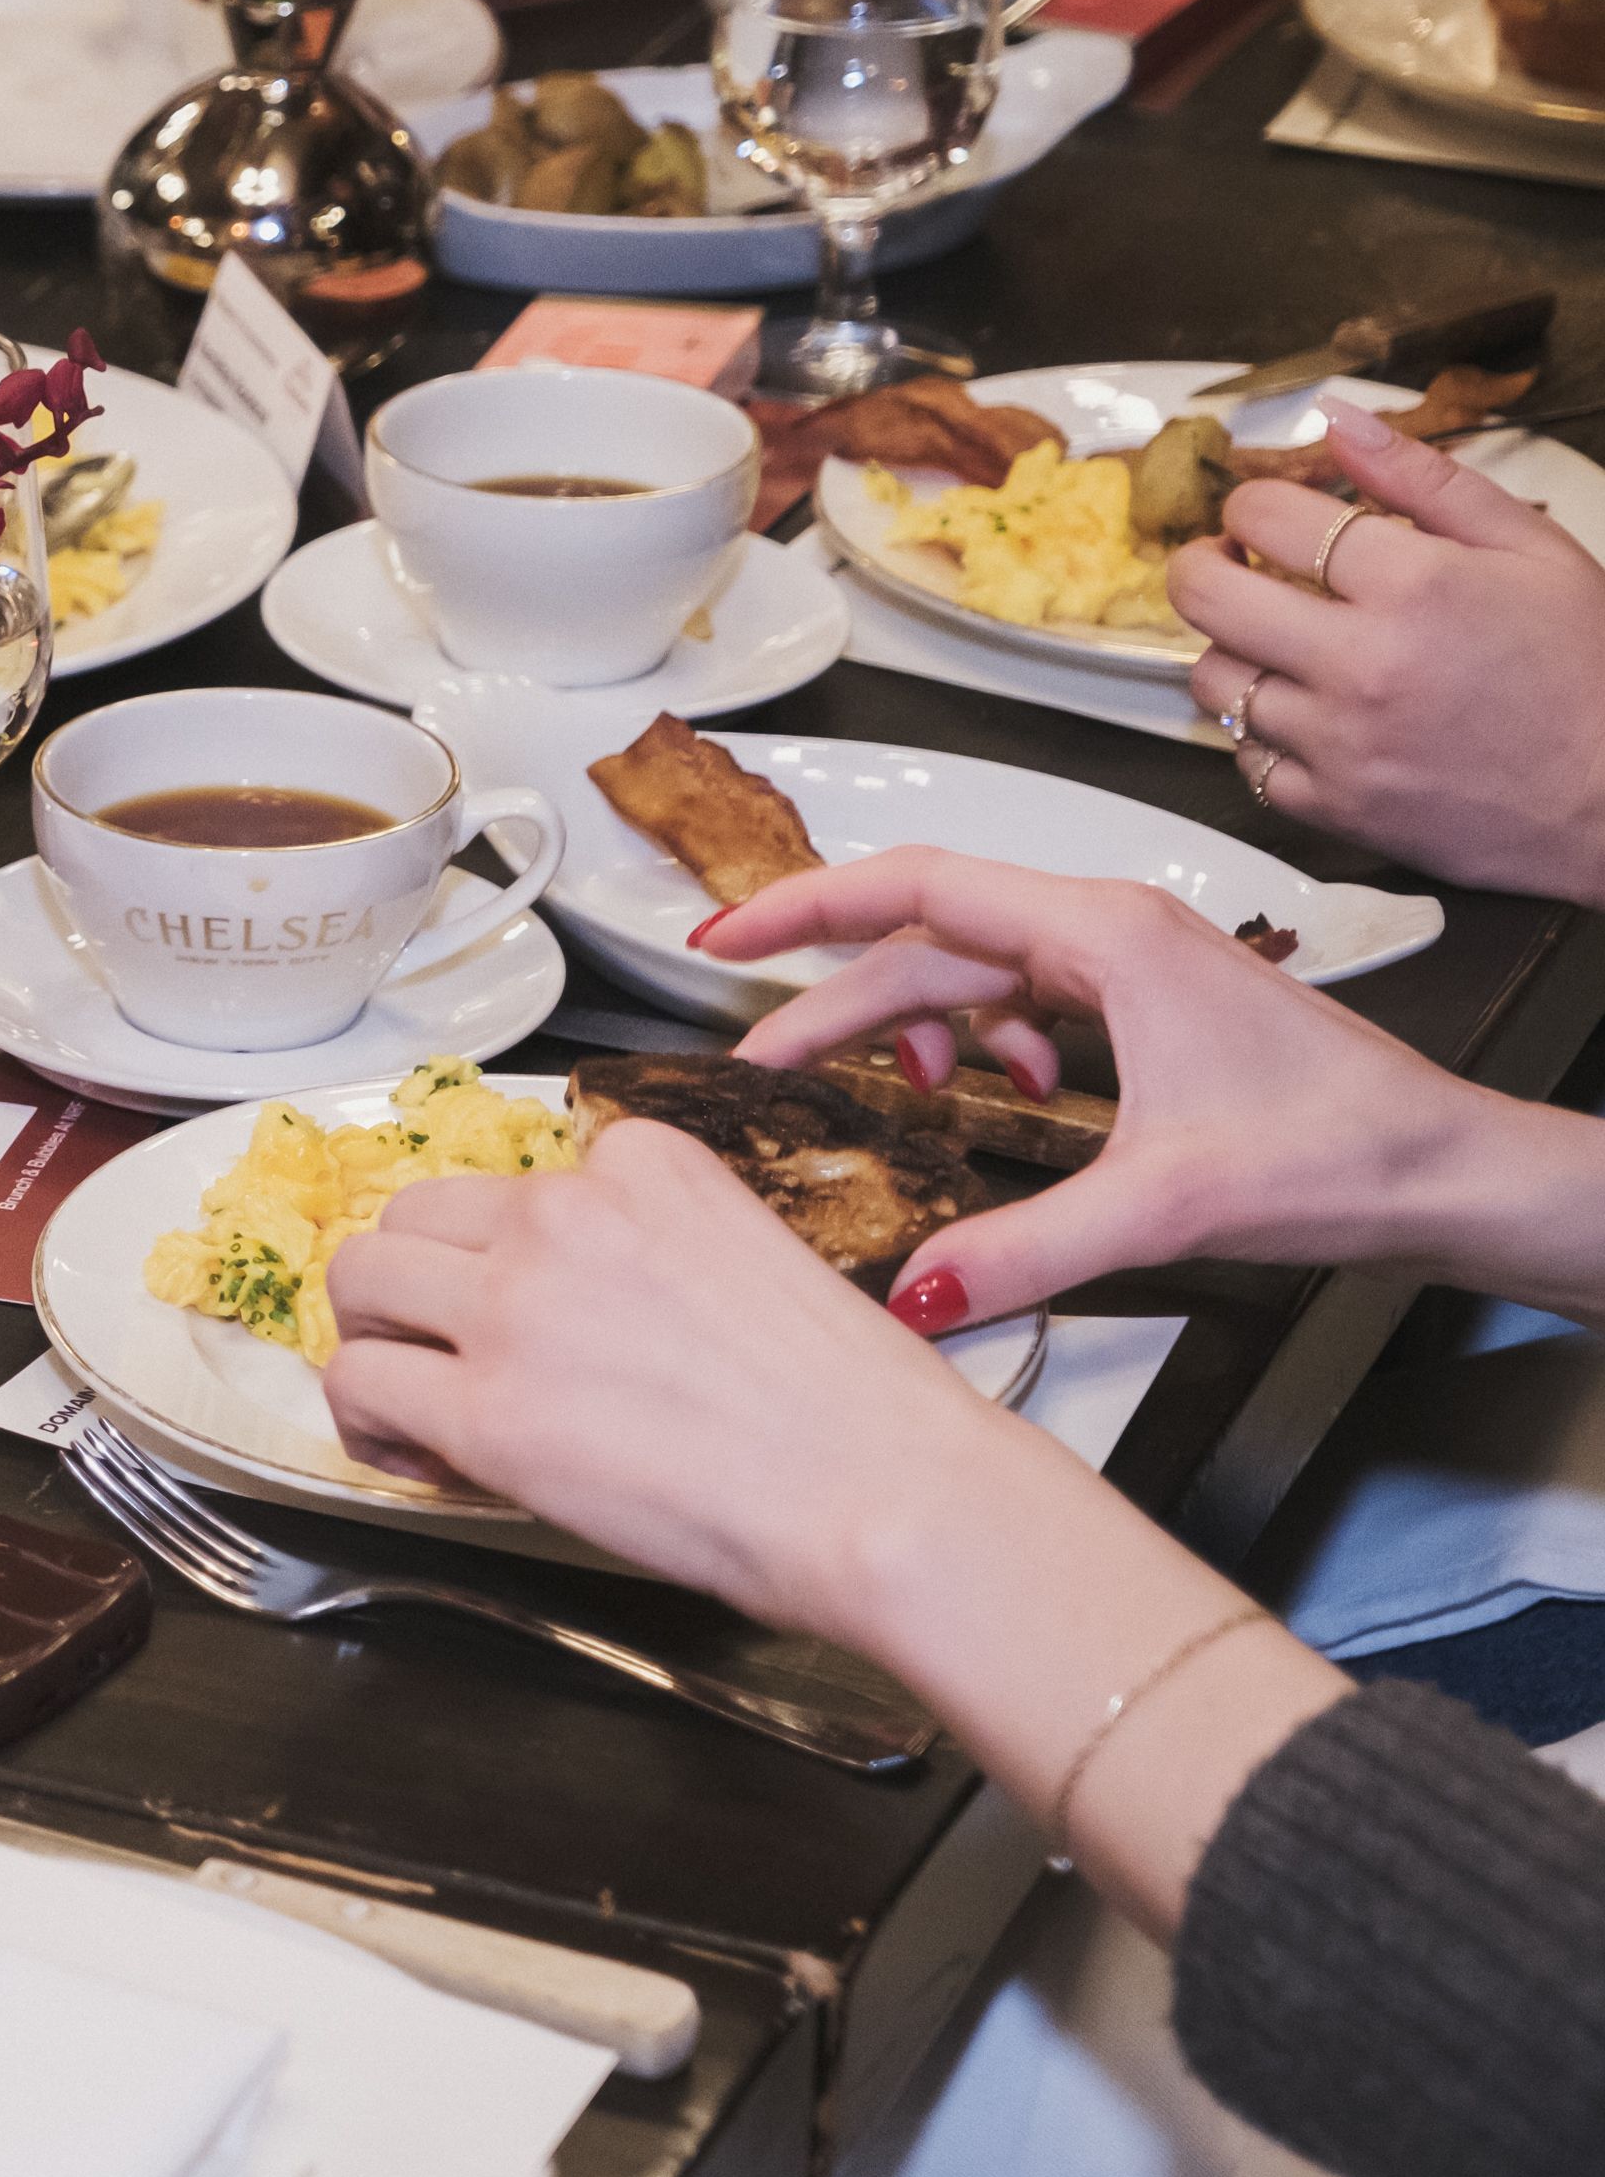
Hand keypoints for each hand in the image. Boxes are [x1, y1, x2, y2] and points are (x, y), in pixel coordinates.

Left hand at [325, 1121, 998, 1634]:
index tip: (522, 1314)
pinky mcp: (487, 1406)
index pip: (516, 1184)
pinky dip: (369, 1422)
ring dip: (374, 1338)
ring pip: (361, 1281)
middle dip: (415, 1286)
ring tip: (411, 1401)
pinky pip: (360, 1384)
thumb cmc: (857, 1413)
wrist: (889, 1492)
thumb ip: (654, 1259)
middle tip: (438, 1351)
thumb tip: (590, 1321)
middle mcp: (567, 1210)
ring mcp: (517, 1302)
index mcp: (644, 1164)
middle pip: (414, 1216)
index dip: (500, 1258)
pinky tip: (415, 1453)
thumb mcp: (755, 1266)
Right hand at [714, 849, 1502, 1321]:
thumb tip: (914, 1287)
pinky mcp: (1146, 1004)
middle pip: (929, 943)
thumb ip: (1027, 1246)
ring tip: (895, 1093)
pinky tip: (1004, 1097)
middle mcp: (1111, 930)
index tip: (721, 940)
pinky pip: (1026, 1002)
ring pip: (975, 975)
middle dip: (838, 1002)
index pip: (915, 889)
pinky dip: (987, 1045)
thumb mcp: (1168, 1205)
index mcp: (1105, 935)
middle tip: (763, 1059)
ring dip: (918, 1029)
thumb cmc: (1349, 1149)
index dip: (803, 910)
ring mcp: (1129, 963)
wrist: (1454, 1169)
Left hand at [1169, 400, 1604, 907]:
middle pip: (1205, 596)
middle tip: (1227, 563)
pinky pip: (1243, 757)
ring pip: (1213, 679)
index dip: (1251, 505)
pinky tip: (1303, 711)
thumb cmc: (1584, 671)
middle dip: (1203, 564)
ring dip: (1234, 649)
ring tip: (1278, 641)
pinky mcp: (1333, 805)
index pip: (1267, 515)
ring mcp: (1340, 740)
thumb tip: (1337, 422)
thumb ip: (1426, 479)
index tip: (1264, 516)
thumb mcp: (1529, 549)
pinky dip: (1259, 730)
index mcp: (1413, 585)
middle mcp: (1362, 662)